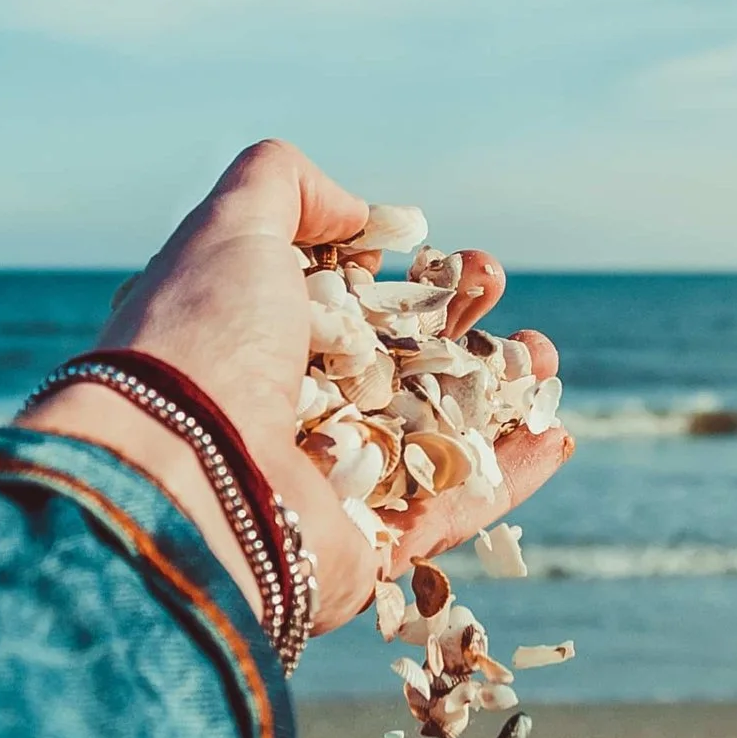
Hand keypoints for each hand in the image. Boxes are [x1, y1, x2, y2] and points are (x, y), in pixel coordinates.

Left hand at [16, 140, 572, 632]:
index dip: (394, 274)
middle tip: (494, 276)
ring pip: (431, 436)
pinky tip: (554, 433)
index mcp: (244, 346)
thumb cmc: (200, 345)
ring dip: (496, 392)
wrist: (182, 481)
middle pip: (392, 363)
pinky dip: (507, 477)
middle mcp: (282, 418)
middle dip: (454, 317)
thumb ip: (283, 184)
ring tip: (545, 352)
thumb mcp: (229, 229)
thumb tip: (355, 213)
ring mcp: (324, 490)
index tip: (439, 248)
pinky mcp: (364, 553)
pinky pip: (452, 513)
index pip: (335, 305)